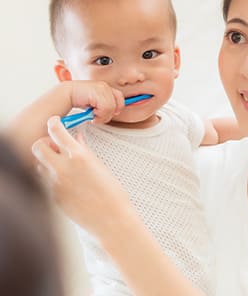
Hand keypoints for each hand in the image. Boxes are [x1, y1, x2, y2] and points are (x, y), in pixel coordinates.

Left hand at [31, 116, 131, 236]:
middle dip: (45, 143)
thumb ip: (86, 152)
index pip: (56, 131)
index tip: (54, 122)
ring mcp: (55, 184)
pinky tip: (67, 183)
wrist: (111, 220)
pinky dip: (52, 177)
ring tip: (63, 166)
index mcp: (79, 157)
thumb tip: (77, 141)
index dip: (54, 123)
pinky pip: (45, 181)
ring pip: (39, 164)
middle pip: (38, 146)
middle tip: (56, 147)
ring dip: (47, 161)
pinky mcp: (52, 197)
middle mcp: (63, 168)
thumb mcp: (101, 168)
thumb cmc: (112, 195)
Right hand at [67, 80, 124, 123]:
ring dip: (102, 116)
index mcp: (106, 88)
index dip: (119, 107)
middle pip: (118, 104)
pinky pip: (106, 108)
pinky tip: (90, 113)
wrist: (64, 95)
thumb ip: (104, 105)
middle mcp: (105, 86)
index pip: (120, 98)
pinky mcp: (98, 92)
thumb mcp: (95, 103)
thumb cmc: (78, 99)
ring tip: (93, 116)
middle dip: (110, 113)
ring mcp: (102, 88)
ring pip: (112, 108)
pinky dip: (99, 114)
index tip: (113, 113)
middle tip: (99, 117)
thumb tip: (115, 112)